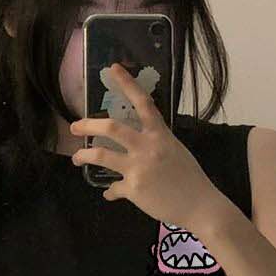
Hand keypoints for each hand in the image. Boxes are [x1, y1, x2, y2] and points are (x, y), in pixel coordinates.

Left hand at [69, 64, 228, 233]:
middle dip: (88, 125)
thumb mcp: (175, 150)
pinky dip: (110, 191)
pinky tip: (110, 193)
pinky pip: (113, 188)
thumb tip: (139, 142)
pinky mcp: (134, 189)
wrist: (200, 206)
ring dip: (84, 156)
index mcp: (160, 134)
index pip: (143, 102)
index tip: (113, 69)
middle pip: (111, 128)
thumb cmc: (191, 178)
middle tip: (75, 126)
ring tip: (77, 158)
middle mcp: (147, 147)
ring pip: (101, 156)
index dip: (127, 84)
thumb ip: (155, 142)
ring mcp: (139, 168)